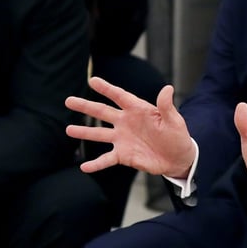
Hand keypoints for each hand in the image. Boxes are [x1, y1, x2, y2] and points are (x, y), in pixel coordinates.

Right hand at [66, 77, 194, 177]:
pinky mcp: (123, 155)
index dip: (106, 88)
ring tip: (68, 130)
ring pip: (99, 134)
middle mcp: (126, 122)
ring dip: (84, 132)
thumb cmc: (177, 136)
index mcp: (137, 110)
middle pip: (102, 112)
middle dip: (85, 106)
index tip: (92, 80)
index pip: (119, 96)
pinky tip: (84, 166)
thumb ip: (166, 106)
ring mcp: (122, 139)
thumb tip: (167, 88)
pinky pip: (106, 159)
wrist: (178, 158)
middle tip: (68, 101)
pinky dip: (95, 164)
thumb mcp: (174, 121)